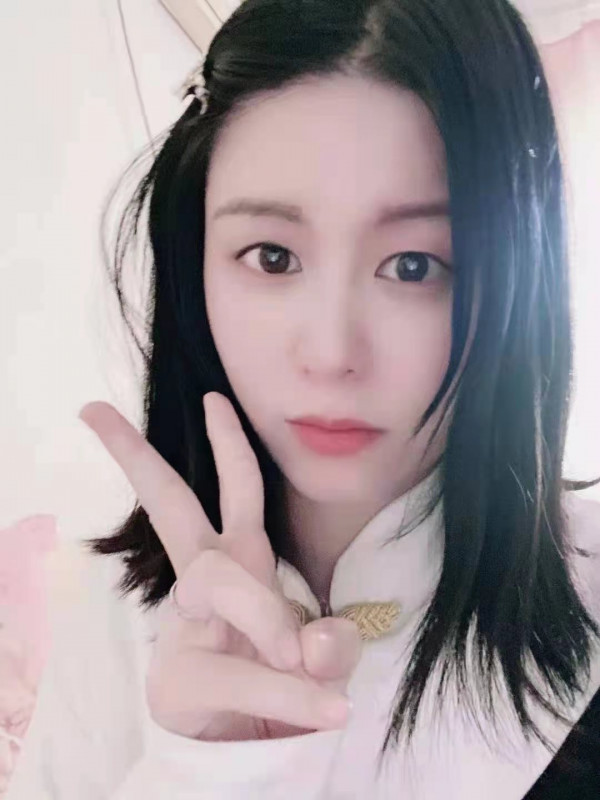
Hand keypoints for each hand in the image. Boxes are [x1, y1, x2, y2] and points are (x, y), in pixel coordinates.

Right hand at [79, 393, 361, 740]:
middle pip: (169, 506)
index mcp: (238, 554)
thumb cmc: (285, 678)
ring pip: (216, 580)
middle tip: (92, 410)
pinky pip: (243, 678)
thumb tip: (313, 645)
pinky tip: (332, 712)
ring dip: (265, 611)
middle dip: (137, 458)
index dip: (229, 441)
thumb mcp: (329, 654)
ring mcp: (189, 626)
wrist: (248, 742)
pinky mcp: (182, 682)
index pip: (233, 482)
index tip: (213, 398)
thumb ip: (335, 643)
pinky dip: (290, 696)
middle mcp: (207, 577)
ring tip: (300, 655)